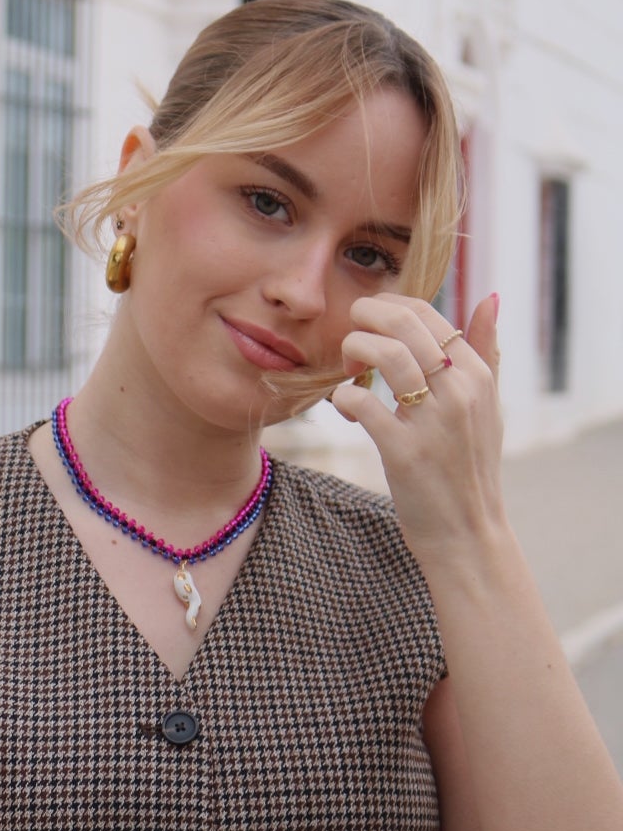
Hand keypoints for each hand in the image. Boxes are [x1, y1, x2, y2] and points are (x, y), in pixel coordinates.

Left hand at [329, 292, 504, 557]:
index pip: (424, 311)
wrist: (467, 532)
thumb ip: (487, 351)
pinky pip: (361, 402)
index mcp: (476, 374)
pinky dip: (342, 398)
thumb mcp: (489, 406)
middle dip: (363, 318)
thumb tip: (489, 298)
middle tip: (351, 343)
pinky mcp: (404, 451)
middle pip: (402, 321)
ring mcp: (432, 420)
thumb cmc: (470, 466)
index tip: (369, 327)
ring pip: (384, 353)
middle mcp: (460, 390)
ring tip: (348, 372)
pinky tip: (343, 409)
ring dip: (353, 351)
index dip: (385, 309)